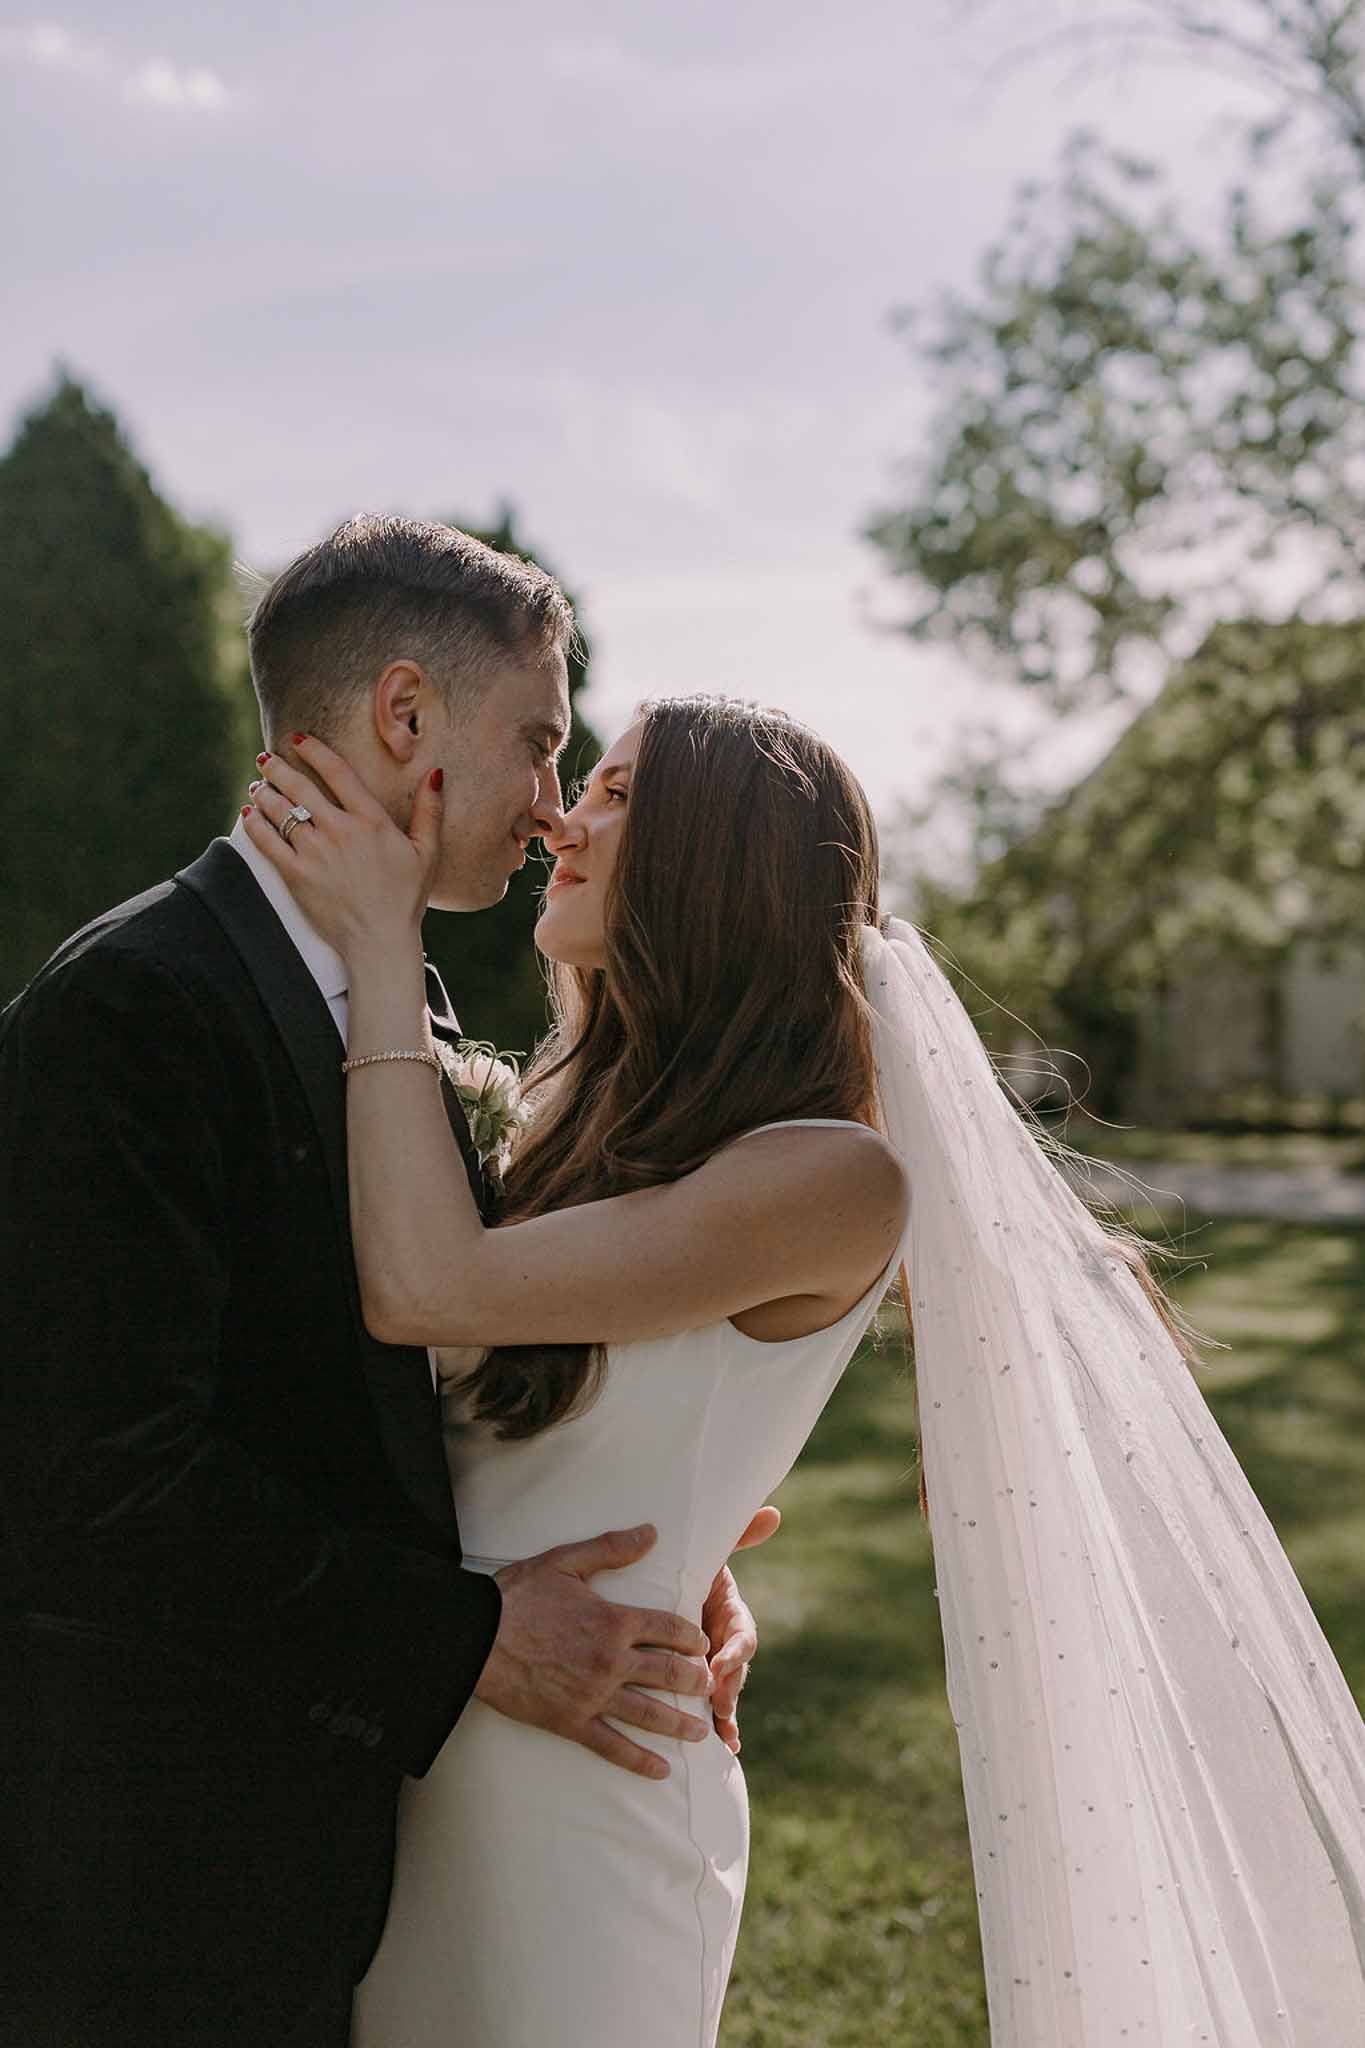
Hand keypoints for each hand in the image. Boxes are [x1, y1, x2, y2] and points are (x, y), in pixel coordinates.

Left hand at [241, 735, 442, 961]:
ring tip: (257, 785)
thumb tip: (435, 773)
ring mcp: (315, 853)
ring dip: (264, 792)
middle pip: (300, 787)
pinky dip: (254, 824)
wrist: (380, 941)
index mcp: (371, 821)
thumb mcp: (426, 853)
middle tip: (265, 758)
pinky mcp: (297, 875)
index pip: (337, 772)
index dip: (314, 750)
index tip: (298, 740)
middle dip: (278, 768)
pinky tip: (248, 813)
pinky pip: (267, 842)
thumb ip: (429, 811)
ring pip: (280, 811)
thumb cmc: (406, 898)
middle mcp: (340, 831)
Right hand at [474, 1523, 713, 1780]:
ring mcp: (593, 1695)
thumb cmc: (517, 1595)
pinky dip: (639, 1760)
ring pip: (648, 1713)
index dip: (691, 1637)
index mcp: (614, 1621)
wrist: (475, 1638)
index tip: (703, 1644)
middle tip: (709, 1686)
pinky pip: (613, 1746)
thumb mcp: (565, 1561)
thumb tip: (651, 1532)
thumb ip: (611, 1548)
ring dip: (679, 1723)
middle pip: (667, 1673)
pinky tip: (660, 1771)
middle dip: (694, 1680)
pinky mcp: (571, 1721)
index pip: (668, 1629)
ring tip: (700, 1731)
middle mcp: (611, 1661)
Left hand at [703, 1505, 779, 1754]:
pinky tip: (722, 1750)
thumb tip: (774, 1511)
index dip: (736, 1649)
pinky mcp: (696, 1679)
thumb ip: (737, 1535)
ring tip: (723, 1735)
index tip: (723, 1661)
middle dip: (729, 1689)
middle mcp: (724, 1641)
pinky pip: (709, 1707)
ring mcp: (712, 1663)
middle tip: (718, 1705)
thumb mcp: (706, 1551)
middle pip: (734, 1671)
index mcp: (729, 1612)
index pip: (742, 1633)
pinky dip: (718, 1727)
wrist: (657, 1583)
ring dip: (726, 1715)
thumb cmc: (680, 1565)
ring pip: (725, 1693)